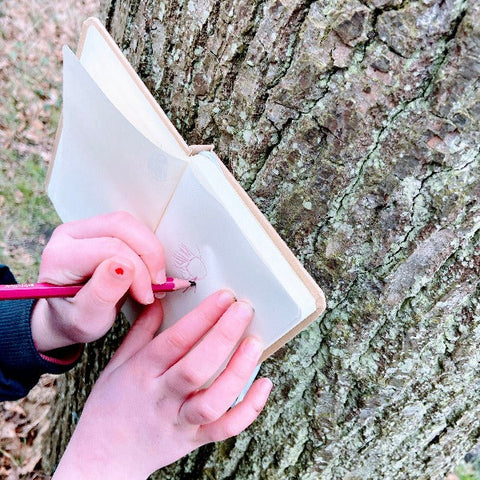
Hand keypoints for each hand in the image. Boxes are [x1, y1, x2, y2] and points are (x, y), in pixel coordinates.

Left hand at [31, 211, 164, 351]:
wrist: (65, 316)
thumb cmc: (74, 320)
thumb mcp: (86, 319)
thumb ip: (102, 294)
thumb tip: (125, 266)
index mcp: (59, 257)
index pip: (109, 249)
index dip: (137, 270)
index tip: (147, 297)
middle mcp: (68, 235)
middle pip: (119, 226)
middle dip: (148, 253)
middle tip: (159, 282)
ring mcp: (83, 228)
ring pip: (128, 223)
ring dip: (150, 250)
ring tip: (155, 279)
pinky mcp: (98, 228)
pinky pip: (130, 228)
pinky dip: (147, 248)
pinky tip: (151, 269)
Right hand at [52, 290, 272, 479]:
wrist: (103, 458)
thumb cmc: (110, 405)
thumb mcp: (117, 363)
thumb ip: (140, 331)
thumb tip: (159, 300)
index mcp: (141, 373)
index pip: (175, 340)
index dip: (202, 316)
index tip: (224, 296)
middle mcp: (161, 397)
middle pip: (196, 367)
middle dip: (224, 335)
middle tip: (244, 310)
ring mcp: (180, 421)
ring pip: (213, 401)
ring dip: (238, 371)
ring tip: (255, 344)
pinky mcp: (194, 439)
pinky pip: (225, 428)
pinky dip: (249, 408)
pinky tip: (264, 383)